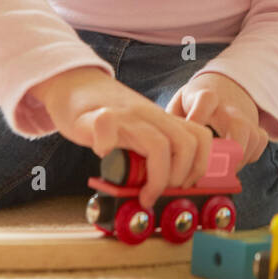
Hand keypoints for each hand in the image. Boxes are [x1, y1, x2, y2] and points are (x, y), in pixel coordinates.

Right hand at [31, 67, 212, 210]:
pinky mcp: (99, 115)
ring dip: (157, 177)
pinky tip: (102, 155)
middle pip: (185, 144)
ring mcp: (126, 115)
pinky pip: (108, 127)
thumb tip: (163, 191)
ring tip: (144, 193)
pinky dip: (107, 146)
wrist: (76, 85)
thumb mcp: (139, 130)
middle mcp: (149, 115)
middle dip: (179, 176)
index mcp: (162, 120)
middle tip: (161, 193)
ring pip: (158, 145)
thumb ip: (152, 153)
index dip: (199, 165)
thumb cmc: (107, 115)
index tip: (184, 185)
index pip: (200, 137)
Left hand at [166, 71, 268, 164]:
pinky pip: (259, 144)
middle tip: (212, 170)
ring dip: (238, 160)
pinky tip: (232, 161)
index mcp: (207, 96)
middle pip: (239, 126)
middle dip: (229, 151)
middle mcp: (229, 108)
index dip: (198, 119)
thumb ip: (170, 122)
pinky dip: (249, 156)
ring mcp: (245, 118)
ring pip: (253, 138)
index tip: (187, 140)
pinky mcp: (256, 127)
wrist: (224, 86)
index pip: (206, 101)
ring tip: (219, 172)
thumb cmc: (196, 101)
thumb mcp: (180, 103)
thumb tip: (161, 148)